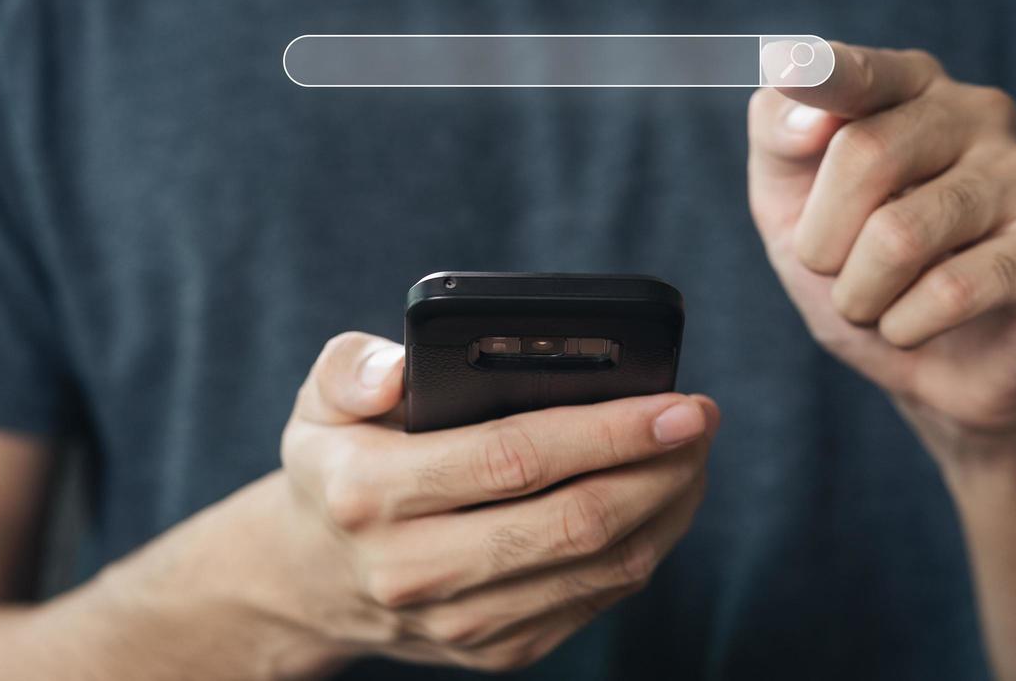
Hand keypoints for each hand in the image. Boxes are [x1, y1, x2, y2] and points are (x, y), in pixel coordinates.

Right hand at [245, 332, 718, 673]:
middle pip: (573, 523)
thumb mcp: (319, 400)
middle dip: (657, 468)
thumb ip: (351, 367)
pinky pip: (595, 600)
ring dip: (665, 507)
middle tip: (700, 419)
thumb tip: (399, 366)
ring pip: (598, 568)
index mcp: (371, 494)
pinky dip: (645, 546)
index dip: (606, 432)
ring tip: (693, 452)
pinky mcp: (497, 650)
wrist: (314, 577)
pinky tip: (661, 498)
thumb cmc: (339, 462)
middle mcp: (414, 570)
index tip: (675, 403)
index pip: (513, 459)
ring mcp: (460, 622)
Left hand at [747, 43, 1015, 476]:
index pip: (858, 71)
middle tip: (834, 271)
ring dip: (860, 293)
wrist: (939, 369)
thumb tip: (805, 111)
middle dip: (821, 240)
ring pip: (899, 234)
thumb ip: (779, 138)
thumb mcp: (789, 204)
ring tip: (876, 302)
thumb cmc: (859, 267)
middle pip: (864, 154)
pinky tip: (919, 325)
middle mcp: (978, 111)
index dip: (822, 76)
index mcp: (909, 84)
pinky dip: (907, 325)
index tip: (787, 68)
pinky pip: (951, 290)